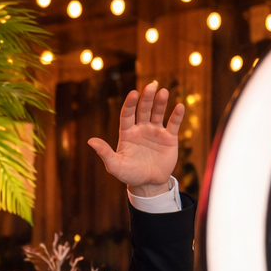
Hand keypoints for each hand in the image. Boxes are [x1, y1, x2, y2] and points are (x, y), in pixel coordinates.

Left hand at [87, 81, 183, 196]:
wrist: (148, 184)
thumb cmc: (129, 174)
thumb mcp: (115, 165)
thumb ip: (105, 153)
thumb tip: (90, 141)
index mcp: (128, 133)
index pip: (128, 114)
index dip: (130, 104)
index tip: (134, 94)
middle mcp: (141, 129)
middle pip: (143, 110)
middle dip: (147, 98)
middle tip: (151, 86)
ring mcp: (156, 132)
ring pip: (158, 113)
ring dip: (161, 103)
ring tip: (163, 92)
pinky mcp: (169, 138)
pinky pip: (173, 124)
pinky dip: (177, 115)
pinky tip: (180, 106)